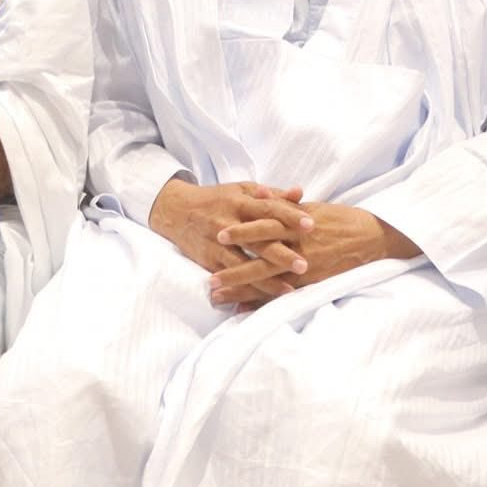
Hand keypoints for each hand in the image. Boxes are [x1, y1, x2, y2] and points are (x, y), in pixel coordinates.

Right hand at [148, 178, 312, 306]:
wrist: (175, 210)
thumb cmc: (216, 200)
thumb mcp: (241, 191)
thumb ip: (271, 195)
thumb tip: (299, 193)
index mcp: (238, 202)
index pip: (268, 208)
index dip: (289, 215)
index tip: (311, 225)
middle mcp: (227, 222)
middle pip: (257, 239)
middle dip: (280, 253)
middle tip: (305, 265)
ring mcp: (215, 243)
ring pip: (242, 263)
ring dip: (265, 277)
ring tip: (288, 289)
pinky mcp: (208, 259)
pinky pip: (228, 275)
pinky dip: (244, 288)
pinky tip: (262, 296)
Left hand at [210, 201, 420, 307]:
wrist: (375, 236)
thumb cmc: (340, 219)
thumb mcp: (310, 208)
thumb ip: (283, 203)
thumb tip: (260, 192)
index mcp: (294, 223)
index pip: (262, 227)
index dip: (239, 234)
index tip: (216, 238)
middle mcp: (297, 245)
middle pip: (260, 258)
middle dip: (234, 270)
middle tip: (209, 279)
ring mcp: (306, 265)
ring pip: (268, 279)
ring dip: (242, 289)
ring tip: (218, 297)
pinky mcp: (314, 280)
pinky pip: (285, 293)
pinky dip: (264, 301)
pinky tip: (244, 310)